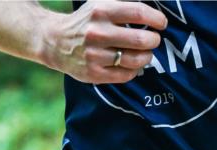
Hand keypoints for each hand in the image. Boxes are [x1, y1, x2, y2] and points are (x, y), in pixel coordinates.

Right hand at [37, 1, 166, 82]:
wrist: (54, 41)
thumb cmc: (85, 21)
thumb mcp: (100, 4)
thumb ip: (124, 6)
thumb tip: (152, 15)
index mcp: (101, 10)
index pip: (139, 13)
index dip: (157, 19)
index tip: (161, 24)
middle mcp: (97, 32)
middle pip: (140, 39)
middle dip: (153, 40)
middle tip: (153, 40)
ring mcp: (94, 55)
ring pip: (134, 60)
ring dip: (146, 57)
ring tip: (145, 54)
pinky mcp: (92, 73)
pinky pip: (124, 75)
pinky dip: (134, 71)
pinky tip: (133, 65)